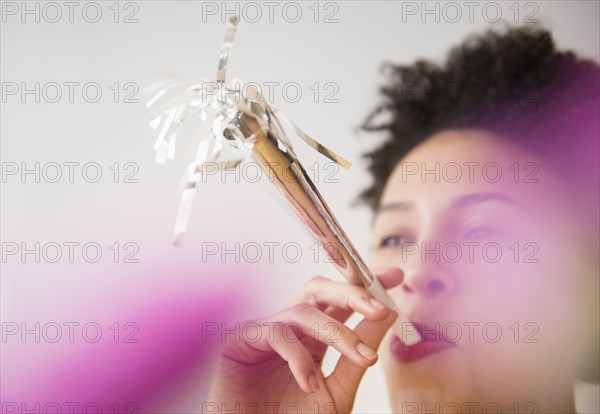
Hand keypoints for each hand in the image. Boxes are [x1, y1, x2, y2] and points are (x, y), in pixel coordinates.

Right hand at [205, 268, 402, 412]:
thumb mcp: (338, 390)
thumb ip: (359, 354)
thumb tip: (389, 314)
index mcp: (312, 338)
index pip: (339, 302)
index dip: (364, 285)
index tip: (395, 276)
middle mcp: (290, 329)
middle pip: (319, 290)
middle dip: (351, 293)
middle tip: (379, 307)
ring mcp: (264, 332)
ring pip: (303, 312)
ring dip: (336, 332)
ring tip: (361, 358)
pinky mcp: (240, 341)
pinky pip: (275, 333)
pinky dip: (298, 356)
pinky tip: (308, 383)